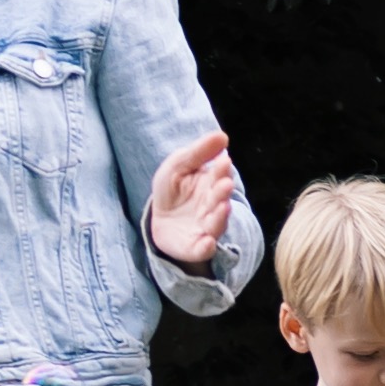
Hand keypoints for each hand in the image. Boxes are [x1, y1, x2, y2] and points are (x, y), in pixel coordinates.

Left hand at [146, 128, 243, 272]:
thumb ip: (199, 152)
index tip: (223, 161)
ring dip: (220, 216)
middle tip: (225, 184)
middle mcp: (213, 206)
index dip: (222, 170)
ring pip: (216, 223)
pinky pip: (204, 249)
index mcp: (211, 185)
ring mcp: (206, 227)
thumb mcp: (178, 165)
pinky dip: (207, 247)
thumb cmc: (173, 189)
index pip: (220, 176)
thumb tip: (222, 136)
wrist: (160, 219)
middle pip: (220, 199)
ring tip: (222, 207)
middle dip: (223, 192)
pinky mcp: (196, 246)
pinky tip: (208, 242)